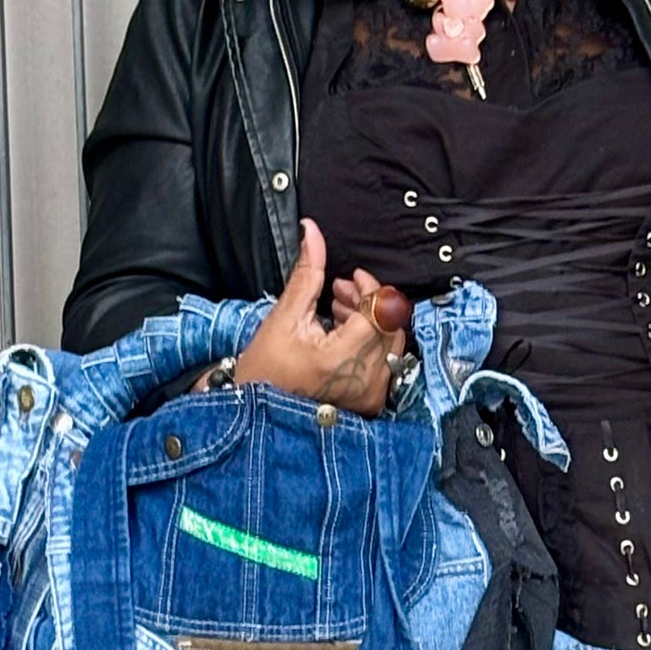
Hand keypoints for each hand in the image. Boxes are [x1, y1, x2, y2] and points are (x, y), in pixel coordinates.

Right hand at [232, 220, 407, 415]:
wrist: (258, 415)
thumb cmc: (264, 372)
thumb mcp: (283, 318)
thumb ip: (307, 274)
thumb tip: (313, 234)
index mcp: (342, 359)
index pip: (379, 310)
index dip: (368, 288)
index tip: (351, 279)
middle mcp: (364, 379)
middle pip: (390, 324)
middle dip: (368, 301)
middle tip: (339, 294)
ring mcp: (370, 393)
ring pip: (392, 341)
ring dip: (371, 321)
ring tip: (339, 314)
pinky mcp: (371, 400)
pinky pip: (387, 361)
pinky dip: (372, 343)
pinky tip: (345, 337)